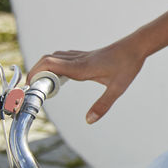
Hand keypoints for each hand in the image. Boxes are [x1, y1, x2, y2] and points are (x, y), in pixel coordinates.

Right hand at [28, 39, 144, 123]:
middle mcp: (78, 60)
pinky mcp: (87, 55)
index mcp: (81, 67)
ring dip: (45, 68)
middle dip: (35, 73)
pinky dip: (55, 65)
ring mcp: (82, 56)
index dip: (35, 73)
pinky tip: (60, 76)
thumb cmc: (128, 65)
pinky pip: (64, 57)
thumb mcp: (118, 88)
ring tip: (45, 85)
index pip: (50, 65)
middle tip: (34, 89)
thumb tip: (89, 121)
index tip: (29, 87)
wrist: (137, 46)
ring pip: (55, 57)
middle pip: (47, 60)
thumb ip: (103, 105)